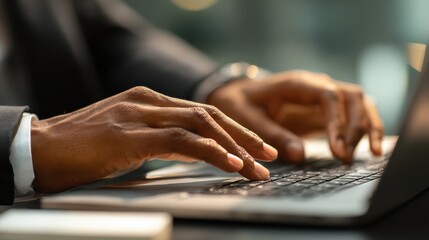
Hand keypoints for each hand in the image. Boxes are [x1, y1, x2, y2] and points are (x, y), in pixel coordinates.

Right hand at [31, 87, 277, 192]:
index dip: (232, 129)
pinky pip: (180, 140)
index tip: (254, 148)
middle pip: (208, 115)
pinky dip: (209, 151)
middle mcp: (147, 100)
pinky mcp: (129, 133)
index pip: (201, 112)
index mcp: (148, 100)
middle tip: (268, 156)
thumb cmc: (82, 148)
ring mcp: (138, 114)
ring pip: (200, 125)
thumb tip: (192, 151)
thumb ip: (160, 138)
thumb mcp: (130, 137)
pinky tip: (230, 163)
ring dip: (234, 146)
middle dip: (243, 136)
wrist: (39, 148)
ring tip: (257, 167)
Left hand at [207, 70, 383, 162]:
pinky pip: (352, 116)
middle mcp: (316, 86)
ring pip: (359, 104)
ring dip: (366, 127)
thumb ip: (272, 134)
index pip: (329, 95)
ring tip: (367, 154)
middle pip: (352, 97)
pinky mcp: (325, 110)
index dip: (338, 121)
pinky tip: (369, 149)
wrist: (239, 95)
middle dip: (357, 126)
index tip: (337, 149)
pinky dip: (363, 130)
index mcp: (297, 83)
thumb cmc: (241, 103)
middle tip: (346, 157)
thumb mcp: (248, 118)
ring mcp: (323, 97)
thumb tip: (300, 155)